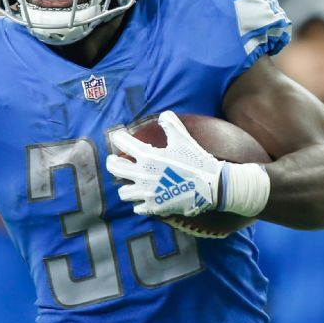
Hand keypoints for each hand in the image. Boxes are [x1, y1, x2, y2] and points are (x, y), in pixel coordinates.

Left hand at [106, 111, 222, 217]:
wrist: (211, 185)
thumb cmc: (196, 160)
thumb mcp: (184, 139)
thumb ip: (171, 125)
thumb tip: (163, 115)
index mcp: (148, 156)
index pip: (122, 143)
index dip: (119, 138)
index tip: (119, 138)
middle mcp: (142, 175)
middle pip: (115, 168)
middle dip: (113, 163)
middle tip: (115, 161)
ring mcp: (147, 193)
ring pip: (123, 192)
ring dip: (127, 186)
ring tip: (132, 183)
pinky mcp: (154, 207)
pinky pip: (137, 208)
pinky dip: (140, 204)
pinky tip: (146, 199)